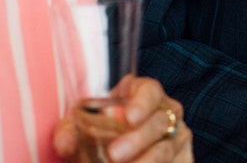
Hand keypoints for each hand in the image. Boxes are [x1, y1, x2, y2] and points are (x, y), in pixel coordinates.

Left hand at [53, 74, 192, 161]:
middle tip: (114, 155)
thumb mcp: (85, 130)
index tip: (129, 117)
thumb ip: (71, 132)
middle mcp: (165, 112)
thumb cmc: (104, 135)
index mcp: (143, 94)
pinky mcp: (183, 160)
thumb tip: (63, 141)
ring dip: (145, 161)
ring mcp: (177, 137)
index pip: (150, 91)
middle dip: (137, 139)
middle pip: (159, 122)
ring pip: (166, 149)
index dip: (141, 102)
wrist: (122, 155)